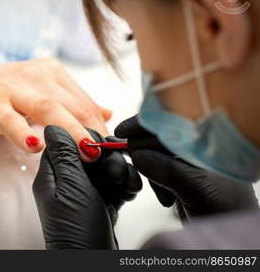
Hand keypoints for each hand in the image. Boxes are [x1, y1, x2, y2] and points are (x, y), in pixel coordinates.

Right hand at [0, 54, 109, 170]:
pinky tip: (33, 146)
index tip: (111, 148)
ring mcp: (10, 88)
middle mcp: (32, 75)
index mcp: (48, 72)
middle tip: (106, 154)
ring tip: (86, 151)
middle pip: (70, 104)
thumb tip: (105, 112)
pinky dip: (22, 132)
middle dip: (91, 130)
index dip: (99, 125)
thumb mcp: (38, 94)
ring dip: (69, 131)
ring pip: (47, 108)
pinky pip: (9, 119)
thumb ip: (71, 103)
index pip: (83, 100)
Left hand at [32, 126, 141, 248]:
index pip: (68, 142)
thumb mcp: (69, 186)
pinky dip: (126, 185)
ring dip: (120, 172)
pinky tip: (129, 193)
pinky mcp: (103, 201)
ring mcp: (87, 191)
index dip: (87, 141)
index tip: (99, 149)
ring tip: (122, 184)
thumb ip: (65, 155)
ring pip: (107, 166)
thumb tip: (53, 126)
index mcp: (54, 174)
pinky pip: (117, 182)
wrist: (93, 260)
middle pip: (92, 153)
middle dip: (108, 159)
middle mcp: (69, 181)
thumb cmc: (75, 229)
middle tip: (113, 173)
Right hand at [115, 116, 258, 221]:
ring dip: (150, 172)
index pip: (171, 121)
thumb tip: (137, 155)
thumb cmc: (227, 209)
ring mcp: (188, 163)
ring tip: (163, 193)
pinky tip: (166, 198)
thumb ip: (166, 169)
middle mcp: (196, 147)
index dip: (145, 123)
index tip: (123, 131)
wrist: (233, 235)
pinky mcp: (181, 177)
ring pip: (154, 155)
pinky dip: (156, 184)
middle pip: (158, 137)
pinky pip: (158, 171)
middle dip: (143, 151)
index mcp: (206, 140)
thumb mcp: (196, 187)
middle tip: (130, 159)